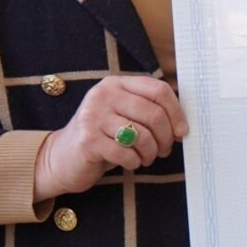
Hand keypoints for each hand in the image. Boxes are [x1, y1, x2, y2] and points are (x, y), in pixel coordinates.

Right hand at [34, 75, 186, 199]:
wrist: (64, 157)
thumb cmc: (103, 137)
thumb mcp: (124, 116)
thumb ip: (148, 111)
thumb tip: (182, 126)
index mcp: (115, 84)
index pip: (158, 89)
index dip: (177, 112)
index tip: (182, 131)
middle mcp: (102, 95)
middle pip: (153, 114)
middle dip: (166, 138)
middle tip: (164, 150)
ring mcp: (93, 116)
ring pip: (142, 135)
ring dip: (150, 153)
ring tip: (145, 157)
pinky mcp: (88, 140)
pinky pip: (126, 153)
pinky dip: (134, 162)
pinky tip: (130, 162)